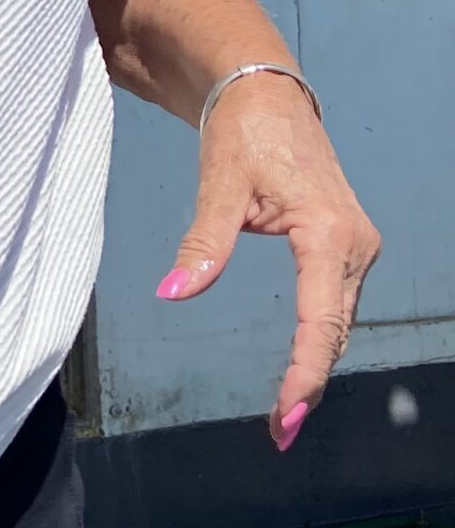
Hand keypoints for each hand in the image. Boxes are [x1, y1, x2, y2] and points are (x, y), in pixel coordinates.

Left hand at [156, 74, 380, 449]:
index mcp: (328, 232)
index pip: (320, 320)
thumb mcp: (219, 184)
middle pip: (334, 329)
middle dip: (309, 382)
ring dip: (315, 365)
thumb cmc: (243, 133)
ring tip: (285, 414)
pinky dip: (319, 340)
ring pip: (337, 320)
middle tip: (279, 433)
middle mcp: (353, 244)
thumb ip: (203, 243)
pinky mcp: (343, 245)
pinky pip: (334, 304)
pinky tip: (298, 369)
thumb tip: (174, 293)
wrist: (266, 95)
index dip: (305, 373)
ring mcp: (353, 246)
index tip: (287, 415)